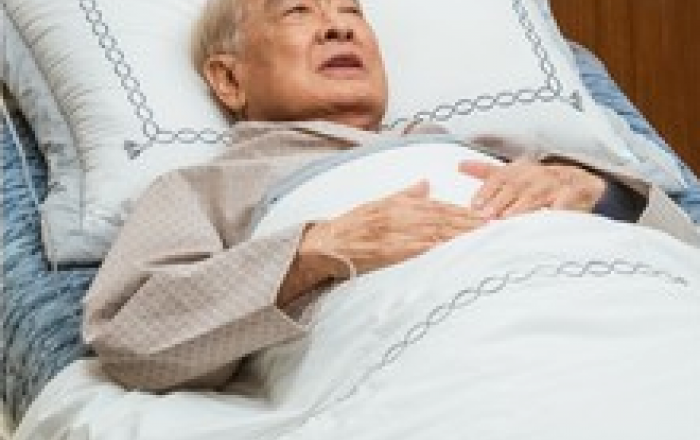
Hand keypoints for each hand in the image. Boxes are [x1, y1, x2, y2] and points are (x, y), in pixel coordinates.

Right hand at [300, 181, 486, 275]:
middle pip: (443, 220)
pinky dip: (439, 250)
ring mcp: (396, 234)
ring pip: (435, 233)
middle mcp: (401, 216)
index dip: (464, 212)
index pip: (439, 208)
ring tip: (483, 238)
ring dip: (461, 235)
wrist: (327, 243)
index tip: (485, 215)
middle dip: (469, 223)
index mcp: (400, 204)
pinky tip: (455, 252)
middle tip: (495, 226)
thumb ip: (406, 195)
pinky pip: (420, 250)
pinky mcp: (390, 252)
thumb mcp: (379, 203)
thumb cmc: (352, 226)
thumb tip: (426, 183)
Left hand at [459, 158, 605, 218]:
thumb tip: (460, 165)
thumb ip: (487, 172)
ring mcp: (554, 185)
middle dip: (499, 202)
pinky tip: (545, 217)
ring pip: (534, 196)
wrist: (579, 184)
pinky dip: (554, 210)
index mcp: (520, 170)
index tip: (475, 205)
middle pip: (514, 188)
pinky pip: (562, 203)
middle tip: (486, 217)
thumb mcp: (513, 174)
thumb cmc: (539, 182)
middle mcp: (535, 175)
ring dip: (520, 209)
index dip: (487, 191)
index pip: (500, 177)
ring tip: (507, 220)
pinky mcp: (571, 195)